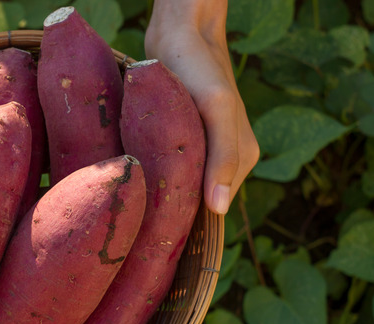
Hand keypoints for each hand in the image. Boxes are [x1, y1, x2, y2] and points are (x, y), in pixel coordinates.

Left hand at [145, 0, 258, 214]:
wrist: (178, 34)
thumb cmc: (199, 69)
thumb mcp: (215, 109)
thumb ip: (223, 156)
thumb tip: (218, 210)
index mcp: (240, 161)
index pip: (213, 213)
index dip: (186, 226)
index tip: (153, 239)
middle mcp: (225, 161)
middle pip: (196, 204)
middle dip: (169, 213)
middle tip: (134, 223)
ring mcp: (203, 152)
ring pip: (180, 189)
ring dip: (159, 196)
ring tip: (132, 205)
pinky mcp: (183, 141)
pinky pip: (169, 171)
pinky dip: (153, 177)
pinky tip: (134, 183)